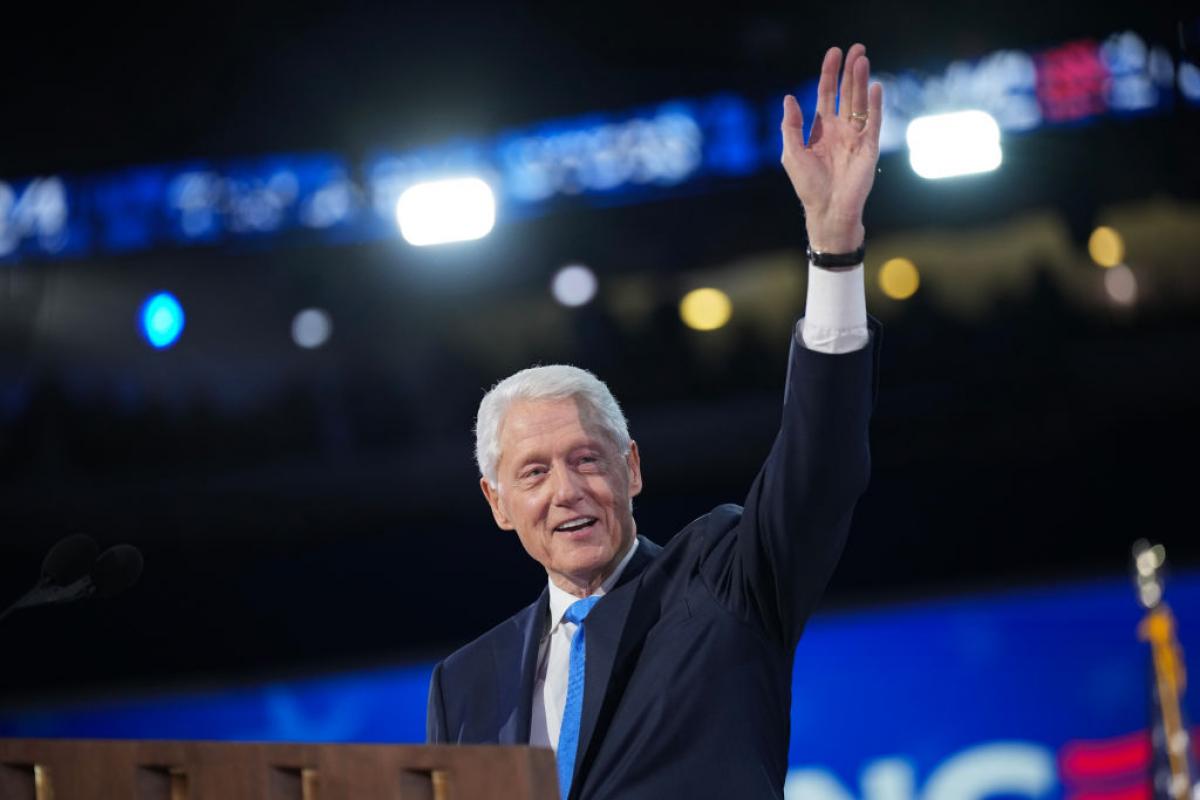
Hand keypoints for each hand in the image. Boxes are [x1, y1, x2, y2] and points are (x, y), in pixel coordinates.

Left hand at [781, 44, 882, 252]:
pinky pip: (873, 122)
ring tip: (863, 60)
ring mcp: (856, 137)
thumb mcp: (792, 153)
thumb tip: (790, 98)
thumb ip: (791, 126)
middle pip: (846, 93)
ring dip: (862, 81)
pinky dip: (874, 105)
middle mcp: (840, 129)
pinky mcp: (868, 148)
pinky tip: (875, 87)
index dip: (829, 74)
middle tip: (856, 48)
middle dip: (850, 71)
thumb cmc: (808, 186)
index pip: (827, 94)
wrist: (828, 209)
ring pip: (860, 103)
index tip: (834, 54)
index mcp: (822, 129)